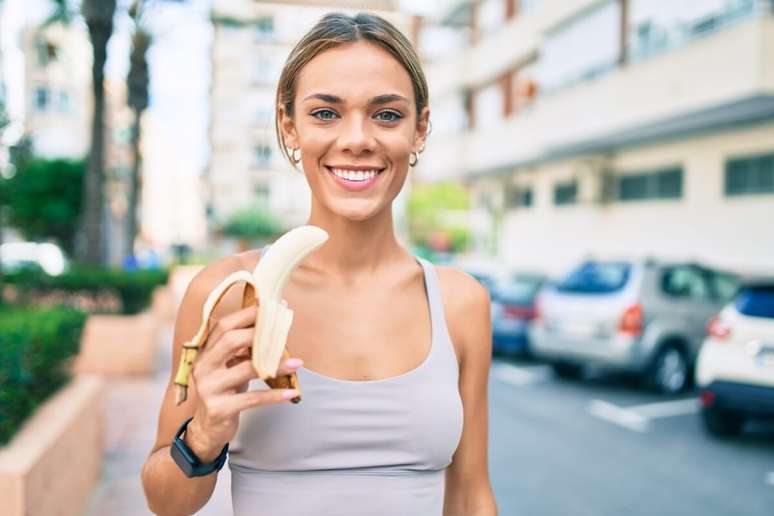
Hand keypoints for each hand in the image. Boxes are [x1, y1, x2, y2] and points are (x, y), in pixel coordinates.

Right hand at [184, 304, 301, 460]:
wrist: (207, 428)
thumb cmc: (225, 391)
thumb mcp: (230, 366)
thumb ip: (243, 349)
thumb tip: (273, 327)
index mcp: (205, 352)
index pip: (224, 326)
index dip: (247, 314)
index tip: (270, 307)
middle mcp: (203, 367)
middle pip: (230, 341)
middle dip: (259, 334)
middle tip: (283, 332)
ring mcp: (209, 388)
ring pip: (246, 370)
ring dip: (276, 365)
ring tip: (297, 363)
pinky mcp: (219, 409)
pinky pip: (252, 399)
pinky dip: (274, 395)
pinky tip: (292, 393)